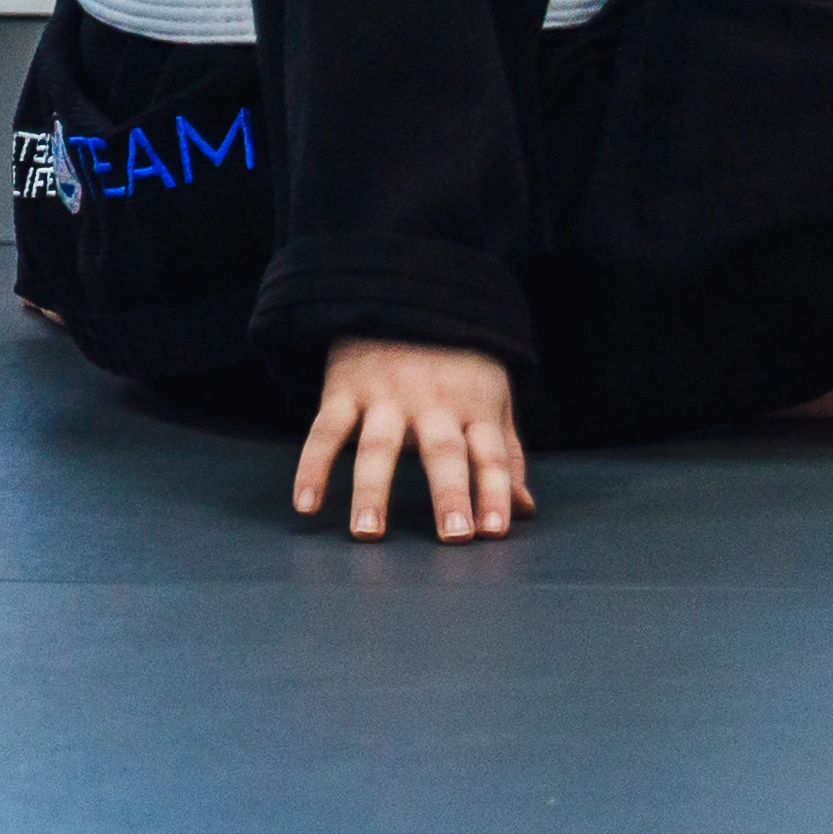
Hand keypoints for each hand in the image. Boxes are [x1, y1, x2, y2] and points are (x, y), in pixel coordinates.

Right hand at [295, 334, 533, 540]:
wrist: (405, 297)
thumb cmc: (458, 363)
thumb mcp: (492, 399)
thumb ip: (506, 456)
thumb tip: (526, 511)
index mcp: (475, 406)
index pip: (490, 454)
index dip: (495, 491)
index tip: (496, 531)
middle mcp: (433, 402)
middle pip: (443, 451)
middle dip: (450, 493)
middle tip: (454, 536)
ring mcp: (386, 396)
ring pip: (379, 445)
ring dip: (373, 490)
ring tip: (368, 533)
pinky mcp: (343, 391)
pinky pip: (325, 432)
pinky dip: (312, 467)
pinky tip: (307, 505)